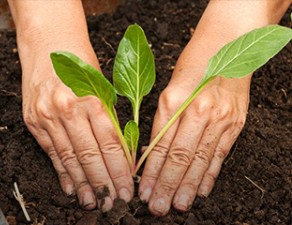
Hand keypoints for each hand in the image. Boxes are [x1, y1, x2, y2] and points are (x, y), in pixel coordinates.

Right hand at [18, 33, 132, 211]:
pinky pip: (51, 152)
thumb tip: (124, 152)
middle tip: (113, 202)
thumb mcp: (103, 86)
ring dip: (83, 183)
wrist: (48, 43)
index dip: (120, 168)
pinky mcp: (34, 121)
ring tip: (94, 201)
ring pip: (69, 158)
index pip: (110, 143)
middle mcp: (67, 109)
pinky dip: (62, 171)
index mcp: (91, 98)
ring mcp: (47, 116)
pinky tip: (71, 187)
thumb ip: (110, 119)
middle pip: (90, 155)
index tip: (127, 187)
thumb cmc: (82, 62)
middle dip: (104, 182)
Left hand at [139, 0, 290, 215]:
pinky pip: (221, 153)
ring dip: (189, 186)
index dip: (152, 171)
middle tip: (158, 208)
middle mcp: (200, 112)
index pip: (162, 145)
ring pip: (201, 160)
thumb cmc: (193, 63)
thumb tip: (150, 153)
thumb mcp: (169, 88)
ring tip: (178, 205)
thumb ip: (161, 121)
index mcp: (177, 101)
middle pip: (181, 157)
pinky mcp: (236, 123)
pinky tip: (203, 190)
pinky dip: (211, 174)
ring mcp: (221, 119)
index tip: (143, 190)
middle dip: (168, 185)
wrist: (228, 45)